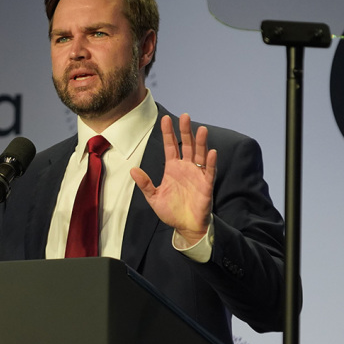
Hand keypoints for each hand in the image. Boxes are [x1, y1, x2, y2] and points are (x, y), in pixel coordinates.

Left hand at [130, 114, 215, 244]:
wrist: (185, 227)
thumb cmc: (171, 211)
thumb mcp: (154, 197)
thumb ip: (145, 184)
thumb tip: (133, 170)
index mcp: (173, 168)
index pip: (170, 146)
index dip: (168, 133)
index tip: (165, 119)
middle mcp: (186, 168)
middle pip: (187, 145)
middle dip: (186, 131)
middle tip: (185, 116)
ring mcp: (197, 175)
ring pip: (200, 155)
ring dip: (201, 143)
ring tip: (202, 129)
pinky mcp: (206, 185)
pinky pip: (209, 171)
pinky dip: (210, 162)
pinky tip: (211, 152)